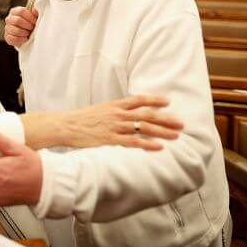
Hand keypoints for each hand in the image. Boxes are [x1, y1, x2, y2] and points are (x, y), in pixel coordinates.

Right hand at [4, 6, 37, 46]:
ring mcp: (7, 28)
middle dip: (28, 26)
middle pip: (18, 20)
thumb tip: (35, 10)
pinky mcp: (7, 37)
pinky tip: (25, 38)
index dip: (30, 17)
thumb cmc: (30, 24)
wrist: (26, 35)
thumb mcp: (34, 17)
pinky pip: (14, 39)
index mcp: (15, 11)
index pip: (21, 11)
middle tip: (32, 28)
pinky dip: (22, 39)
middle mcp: (9, 19)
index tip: (35, 21)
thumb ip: (35, 13)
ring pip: (16, 31)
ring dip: (25, 33)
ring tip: (29, 33)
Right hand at [57, 95, 182, 150]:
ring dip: (162, 132)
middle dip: (165, 119)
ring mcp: (115, 127)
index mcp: (114, 105)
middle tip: (181, 123)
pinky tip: (159, 147)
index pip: (138, 100)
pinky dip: (148, 144)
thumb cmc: (80, 120)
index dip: (154, 100)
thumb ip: (113, 112)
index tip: (168, 102)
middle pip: (146, 115)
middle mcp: (117, 114)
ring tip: (176, 135)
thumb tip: (125, 115)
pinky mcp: (110, 139)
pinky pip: (133, 142)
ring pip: (143, 128)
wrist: (65, 125)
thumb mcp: (98, 110)